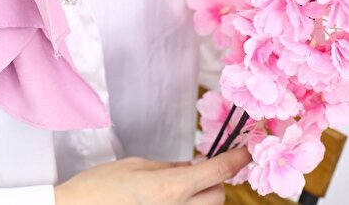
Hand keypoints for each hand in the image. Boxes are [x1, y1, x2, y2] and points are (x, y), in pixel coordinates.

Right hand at [53, 144, 250, 204]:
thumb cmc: (101, 186)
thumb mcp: (137, 166)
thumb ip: (170, 167)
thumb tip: (194, 166)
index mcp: (171, 189)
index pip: (216, 173)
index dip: (235, 160)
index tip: (247, 150)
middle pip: (217, 195)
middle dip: (217, 178)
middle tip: (205, 163)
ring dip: (204, 193)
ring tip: (187, 179)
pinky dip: (189, 202)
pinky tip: (174, 193)